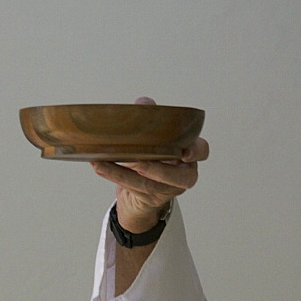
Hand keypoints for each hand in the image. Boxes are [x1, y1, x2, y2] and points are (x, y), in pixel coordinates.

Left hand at [90, 97, 208, 232]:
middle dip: (157, 169)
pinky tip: (99, 165)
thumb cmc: (153, 155)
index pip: (201, 152)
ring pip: (148, 184)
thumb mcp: (155, 135)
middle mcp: (182, 175)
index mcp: (188, 155)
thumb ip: (152, 117)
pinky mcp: (150, 198)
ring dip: (124, 173)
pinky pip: (131, 188)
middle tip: (137, 161)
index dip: (196, 151)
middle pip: (178, 177)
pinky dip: (113, 175)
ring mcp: (167, 189)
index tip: (185, 152)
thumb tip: (143, 103)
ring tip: (105, 161)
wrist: (142, 189)